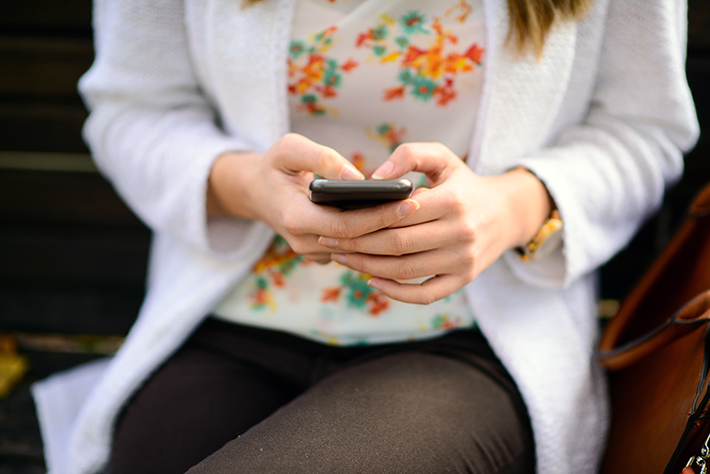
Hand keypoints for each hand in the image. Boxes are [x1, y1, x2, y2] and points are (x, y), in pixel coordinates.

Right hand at [207, 133, 419, 262]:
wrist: (257, 193)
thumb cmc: (275, 166)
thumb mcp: (289, 149)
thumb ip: (320, 157)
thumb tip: (358, 177)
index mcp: (294, 218)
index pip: (345, 225)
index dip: (379, 216)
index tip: (409, 201)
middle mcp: (304, 242)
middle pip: (357, 241)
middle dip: (391, 225)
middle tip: (424, 207)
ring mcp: (314, 252)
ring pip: (359, 249)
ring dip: (387, 233)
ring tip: (420, 213)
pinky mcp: (323, 253)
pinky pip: (355, 249)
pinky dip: (376, 236)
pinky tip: (401, 220)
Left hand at [317, 142, 551, 302]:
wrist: (506, 213)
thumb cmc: (463, 183)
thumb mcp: (443, 158)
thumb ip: (409, 155)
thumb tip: (374, 178)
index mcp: (452, 201)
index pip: (398, 214)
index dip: (362, 219)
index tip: (335, 219)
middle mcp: (460, 232)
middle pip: (396, 244)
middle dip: (357, 245)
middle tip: (329, 242)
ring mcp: (462, 260)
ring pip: (405, 270)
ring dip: (367, 267)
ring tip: (343, 259)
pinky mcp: (463, 280)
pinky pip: (425, 295)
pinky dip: (396, 292)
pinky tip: (373, 280)